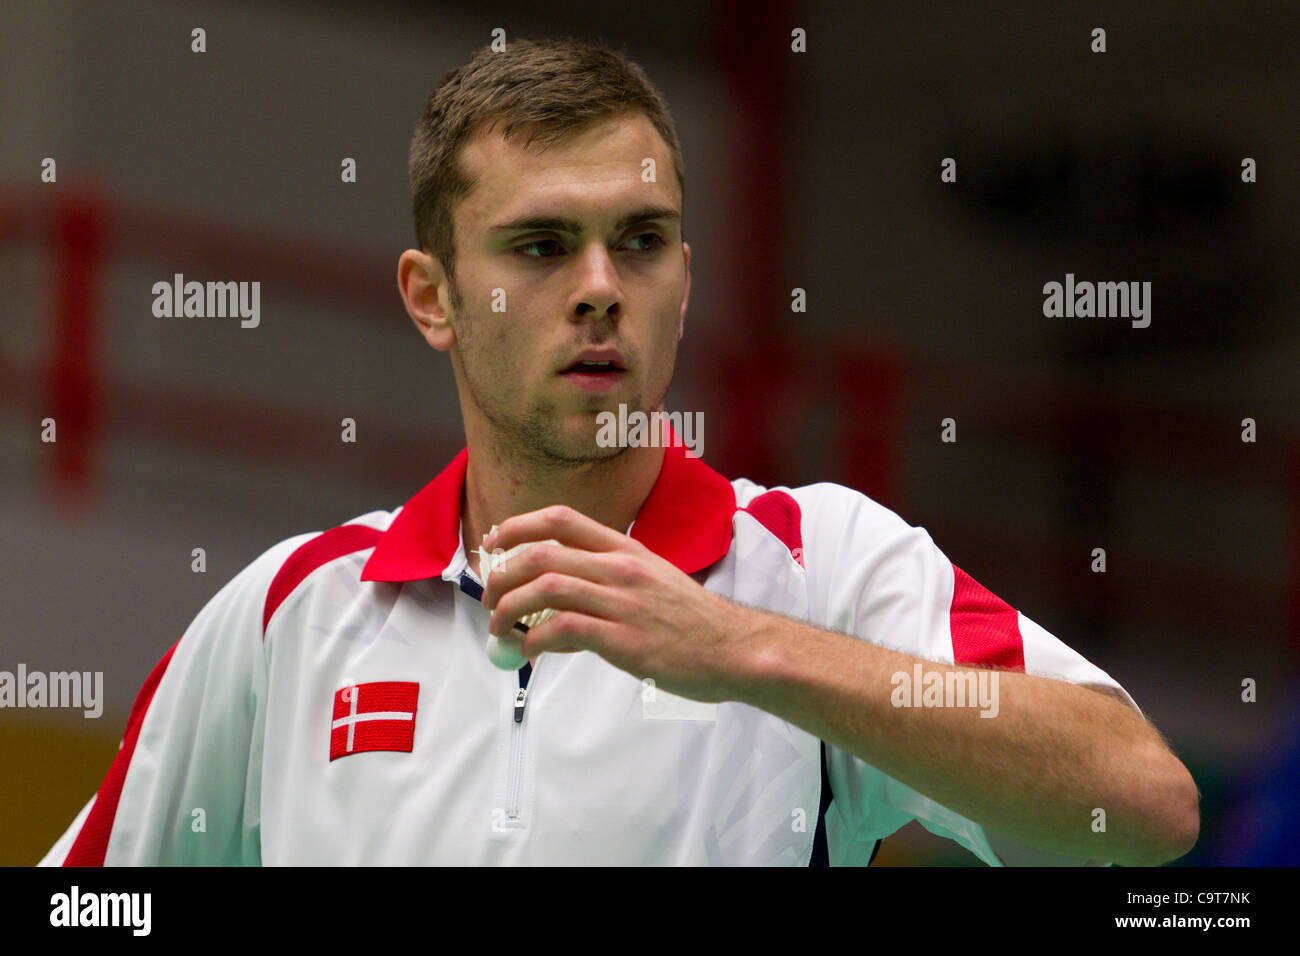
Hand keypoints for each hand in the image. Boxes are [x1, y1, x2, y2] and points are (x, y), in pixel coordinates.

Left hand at [479, 505, 758, 703]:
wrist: (736, 649)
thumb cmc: (694, 621)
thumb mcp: (653, 582)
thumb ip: (608, 584)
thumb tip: (559, 605)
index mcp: (626, 549)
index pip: (561, 519)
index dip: (518, 525)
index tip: (494, 542)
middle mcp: (621, 568)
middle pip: (542, 553)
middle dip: (502, 574)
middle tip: (489, 597)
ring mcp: (622, 602)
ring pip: (545, 588)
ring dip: (509, 608)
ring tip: (499, 627)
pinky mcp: (623, 639)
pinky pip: (562, 630)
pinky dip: (534, 640)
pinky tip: (530, 651)